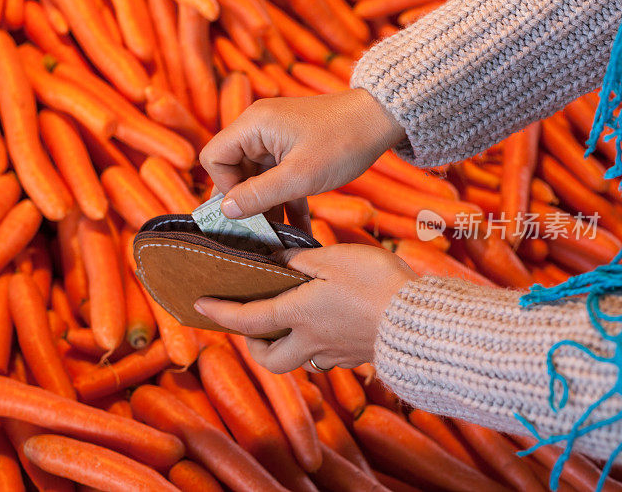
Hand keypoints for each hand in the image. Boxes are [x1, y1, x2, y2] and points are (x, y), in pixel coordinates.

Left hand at [194, 244, 416, 373]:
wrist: (422, 321)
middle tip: (249, 323)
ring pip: (297, 361)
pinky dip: (312, 345)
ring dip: (281, 346)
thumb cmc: (376, 284)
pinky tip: (323, 325)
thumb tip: (272, 260)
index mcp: (299, 315)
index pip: (247, 319)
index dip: (219, 313)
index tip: (198, 305)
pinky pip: (324, 357)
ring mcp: (335, 353)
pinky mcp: (356, 355)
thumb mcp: (332, 259)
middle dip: (251, 344)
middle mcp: (311, 341)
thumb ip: (297, 259)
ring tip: (284, 322)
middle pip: (269, 358)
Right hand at [199, 89, 404, 231]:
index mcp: (253, 125)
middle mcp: (259, 128)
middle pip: (234, 171)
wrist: (382, 119)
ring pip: (258, 179)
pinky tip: (299, 230)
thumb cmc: (343, 141)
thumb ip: (259, 195)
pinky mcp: (293, 149)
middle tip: (260, 232)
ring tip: (279, 238)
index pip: (215, 158)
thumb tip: (226, 211)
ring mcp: (276, 139)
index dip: (225, 187)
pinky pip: (279, 178)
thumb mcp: (300, 176)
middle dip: (248, 203)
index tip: (247, 209)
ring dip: (269, 207)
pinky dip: (286, 201)